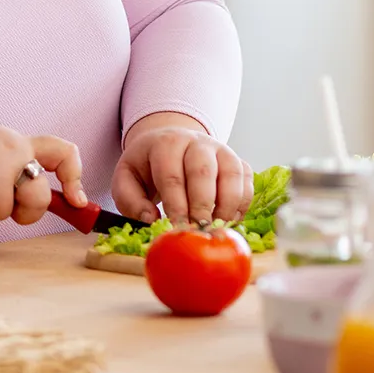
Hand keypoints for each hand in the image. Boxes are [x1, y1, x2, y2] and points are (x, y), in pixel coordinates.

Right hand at [0, 109, 84, 234]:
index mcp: (20, 142)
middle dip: (26, 213)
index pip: (64, 153)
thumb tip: (61, 201)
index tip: (75, 200)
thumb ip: (23, 167)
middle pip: (39, 198)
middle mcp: (10, 150)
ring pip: (7, 213)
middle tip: (5, 204)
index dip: (75, 179)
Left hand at [112, 124, 251, 226]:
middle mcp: (195, 142)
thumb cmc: (147, 167)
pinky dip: (242, 202)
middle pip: (203, 171)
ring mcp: (220, 149)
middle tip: (199, 230)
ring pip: (231, 173)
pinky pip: (247, 180)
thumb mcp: (127, 179)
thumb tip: (150, 220)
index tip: (178, 228)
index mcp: (165, 144)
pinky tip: (228, 219)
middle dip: (202, 206)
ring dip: (226, 205)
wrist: (168, 145)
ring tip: (215, 228)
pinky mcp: (237, 160)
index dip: (176, 205)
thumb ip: (130, 201)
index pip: (172, 175)